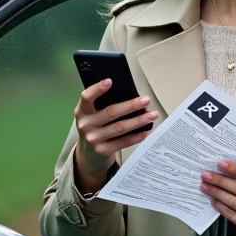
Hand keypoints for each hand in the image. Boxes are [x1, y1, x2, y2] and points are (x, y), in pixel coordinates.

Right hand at [72, 78, 158, 193]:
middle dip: (131, 106)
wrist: (88, 154)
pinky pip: (123, 142)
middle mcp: (85, 125)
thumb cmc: (96, 127)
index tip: (110, 81)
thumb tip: (130, 95)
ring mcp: (93, 139)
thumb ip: (103, 105)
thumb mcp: (92, 115)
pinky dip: (137, 136)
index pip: (86, 97)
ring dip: (139, 121)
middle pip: (110, 113)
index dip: (97, 89)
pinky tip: (148, 131)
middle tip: (146, 100)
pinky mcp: (103, 150)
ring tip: (153, 115)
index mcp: (82, 111)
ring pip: (120, 127)